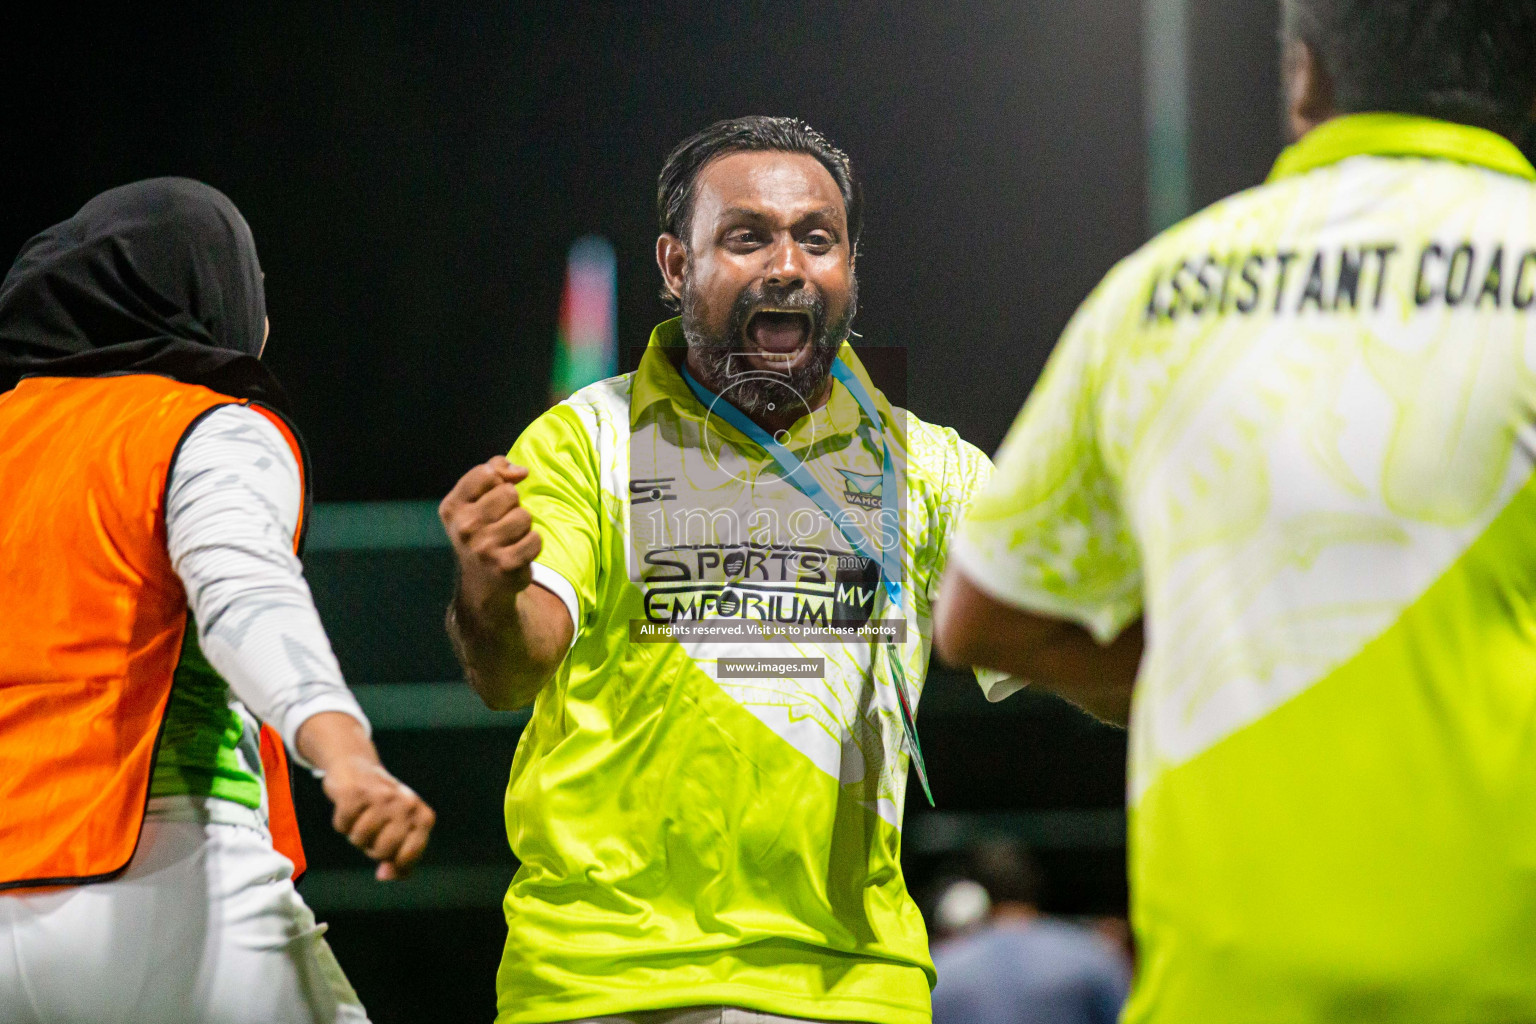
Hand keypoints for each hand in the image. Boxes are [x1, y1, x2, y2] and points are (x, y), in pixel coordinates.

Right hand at [322, 755, 436, 880]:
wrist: (358, 768)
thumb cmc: (381, 810)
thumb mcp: (399, 833)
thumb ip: (399, 860)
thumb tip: (385, 875)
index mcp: (422, 817)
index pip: (408, 856)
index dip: (393, 863)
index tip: (388, 856)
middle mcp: (407, 804)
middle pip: (382, 851)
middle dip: (371, 848)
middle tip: (373, 830)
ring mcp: (382, 796)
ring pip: (360, 839)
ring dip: (354, 834)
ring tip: (361, 817)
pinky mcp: (356, 791)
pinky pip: (343, 825)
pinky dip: (341, 822)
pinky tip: (348, 807)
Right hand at [439, 456, 542, 626]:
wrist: (483, 582)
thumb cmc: (483, 531)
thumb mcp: (477, 499)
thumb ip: (494, 471)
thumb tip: (520, 471)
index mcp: (452, 507)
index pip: (486, 473)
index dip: (499, 480)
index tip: (496, 494)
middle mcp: (464, 527)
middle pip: (509, 493)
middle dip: (512, 506)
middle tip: (501, 524)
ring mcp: (483, 548)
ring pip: (525, 516)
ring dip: (523, 527)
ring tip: (509, 539)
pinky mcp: (505, 565)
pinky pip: (535, 539)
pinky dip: (532, 545)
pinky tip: (518, 553)